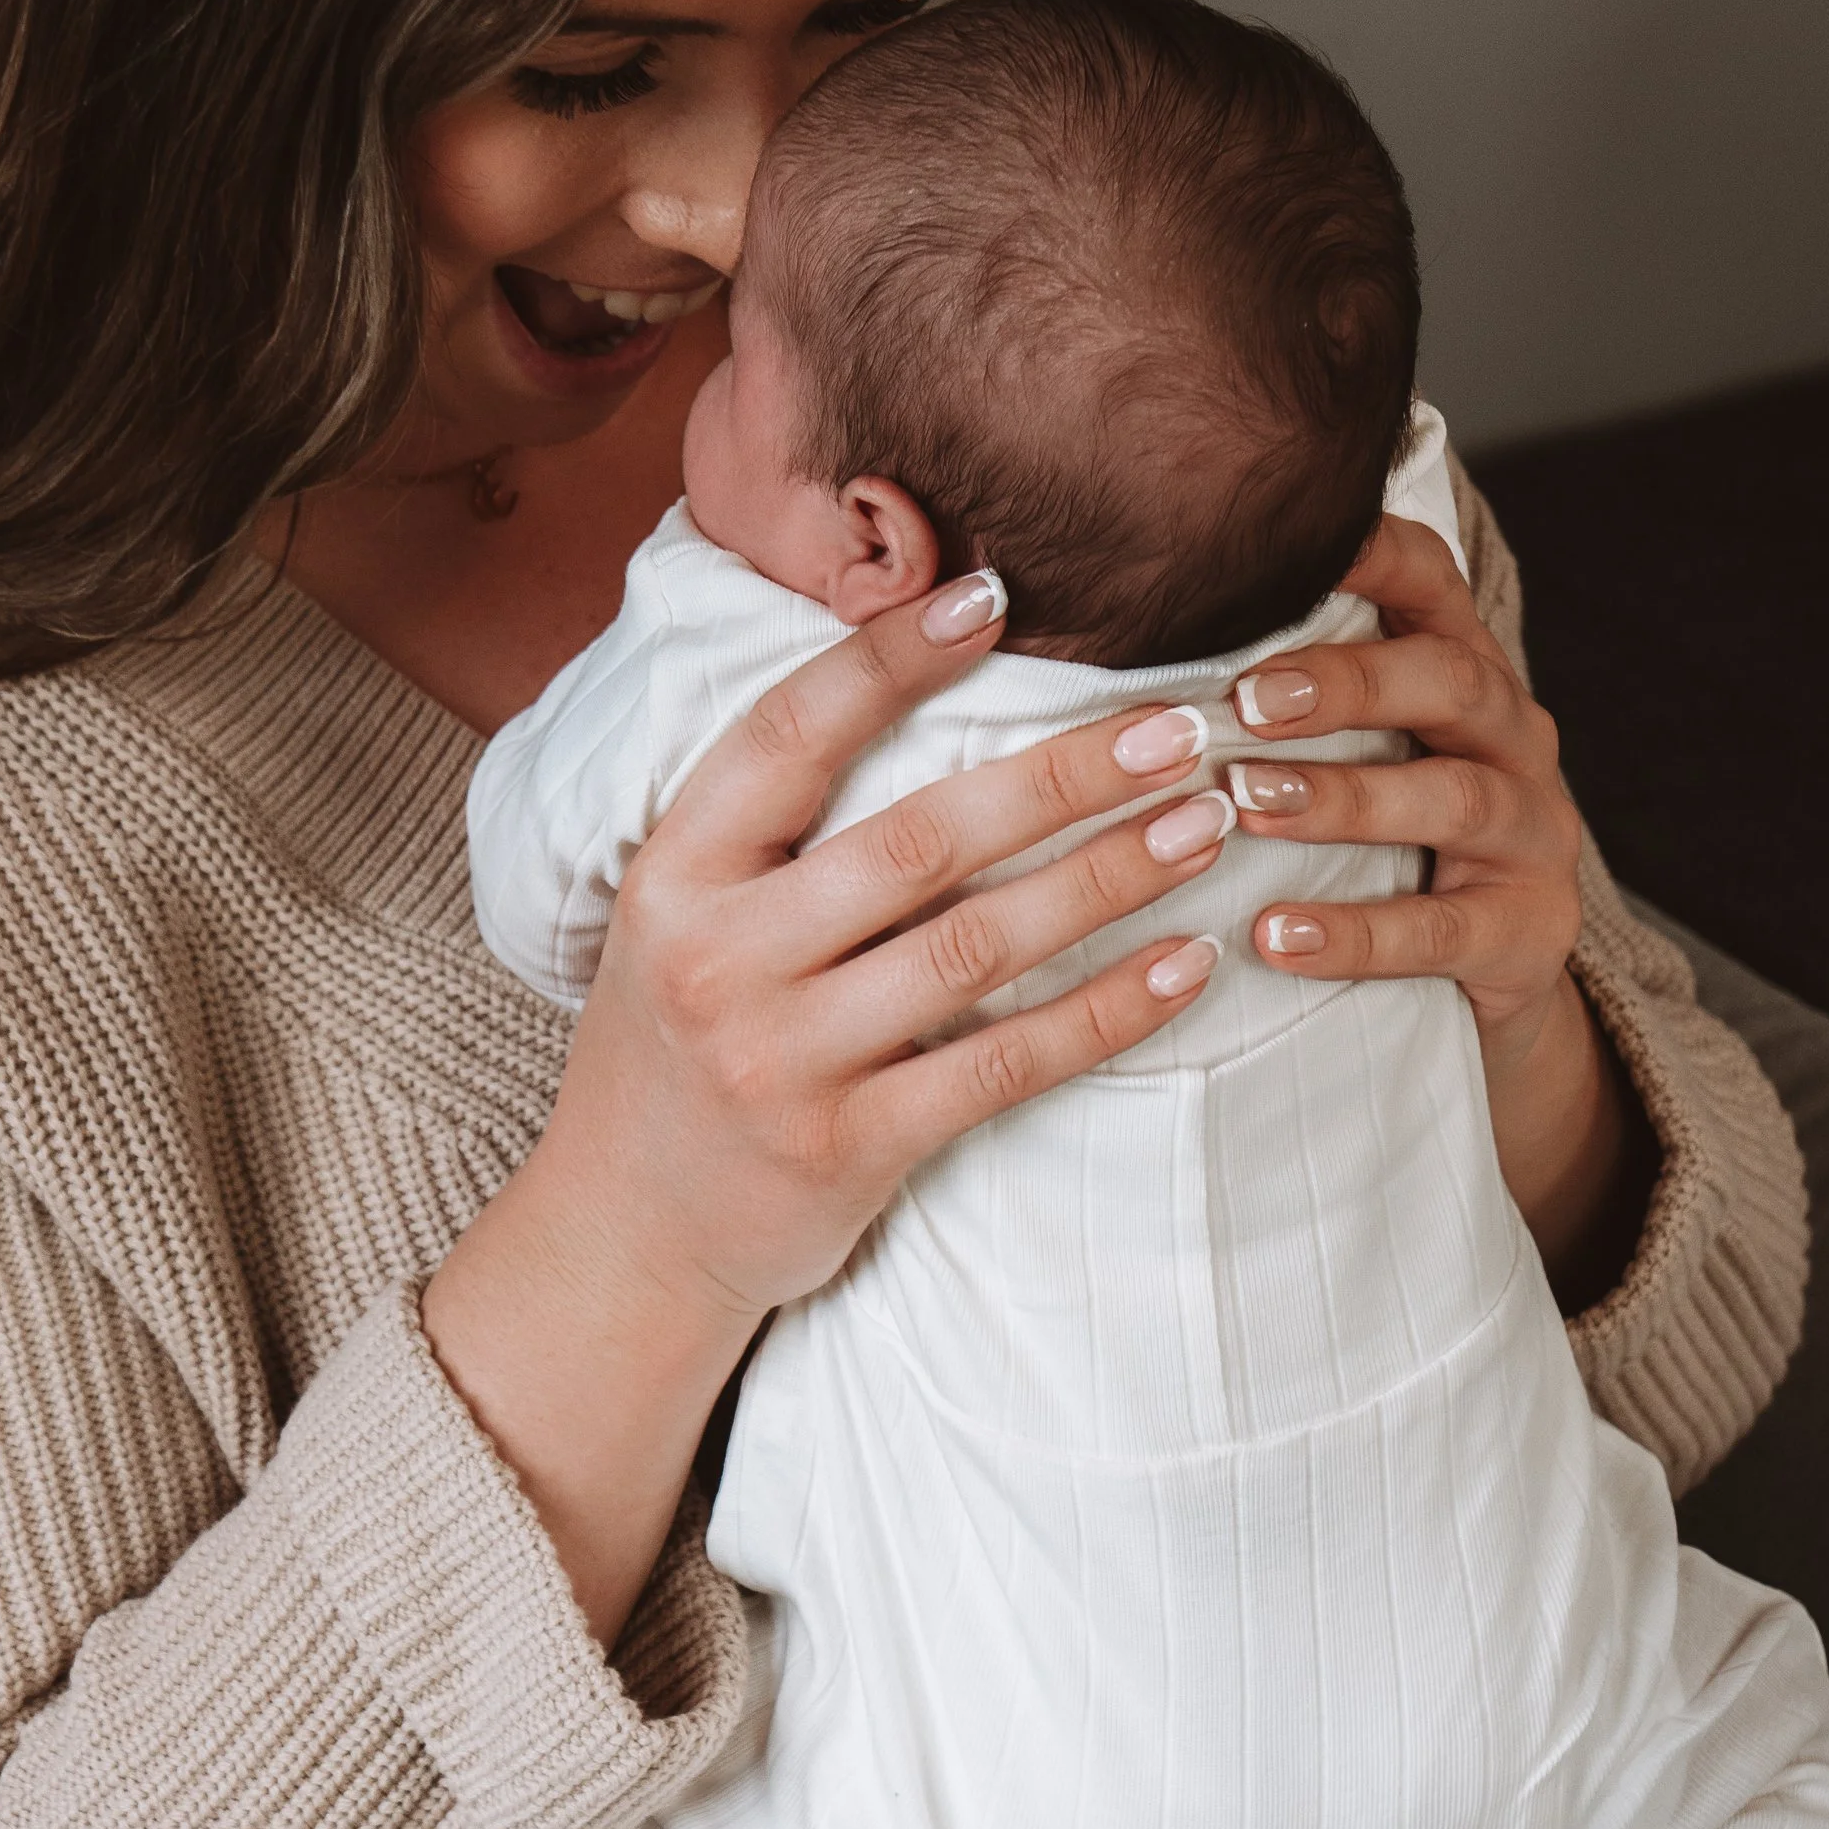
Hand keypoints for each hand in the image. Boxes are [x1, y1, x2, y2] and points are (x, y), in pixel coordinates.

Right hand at [423, 568, 1231, 1636]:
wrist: (623, 1234)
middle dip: (1061, 776)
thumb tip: (901, 668)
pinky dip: (1105, 1012)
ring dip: (1108, 878)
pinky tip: (1185, 965)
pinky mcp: (849, 1150)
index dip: (887, 658)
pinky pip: (1004, 1065)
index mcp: (673, 875)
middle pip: (918, 843)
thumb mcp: (678, 916)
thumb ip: (763, 821)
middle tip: (1175, 728)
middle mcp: (721, 961)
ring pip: (978, 948)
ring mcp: (784, 1062)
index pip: (786, 736)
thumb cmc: (675, 1041)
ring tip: (1205, 823)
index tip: (993, 594)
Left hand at [1221, 513, 1648, 1296]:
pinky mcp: (1527, 931)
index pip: (1428, 577)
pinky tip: (1274, 936)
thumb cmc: (1370, 832)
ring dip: (1343, 798)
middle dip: (1347, 681)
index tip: (1272, 545)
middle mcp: (1509, 733)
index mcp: (1458, 664)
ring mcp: (1532, 831)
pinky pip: (1444, 931)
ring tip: (1245, 807)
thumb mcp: (1332, 745)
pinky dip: (1357, 933)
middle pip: (1449, 678)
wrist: (1478, 982)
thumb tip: (1065, 611)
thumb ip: (1254, 678)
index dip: (1366, 550)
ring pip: (1454, 796)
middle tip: (1245, 699)